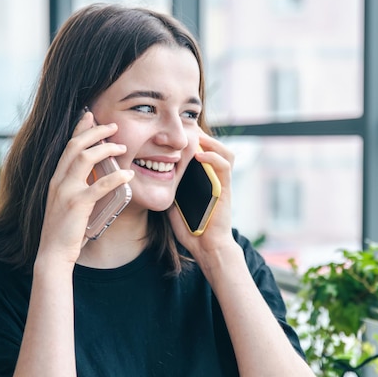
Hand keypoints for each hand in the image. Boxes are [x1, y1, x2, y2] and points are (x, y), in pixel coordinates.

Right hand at [37, 111, 133, 264]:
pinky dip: (116, 178)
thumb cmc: (66, 230)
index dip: (79, 128)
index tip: (90, 116)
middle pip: (75, 145)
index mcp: (56, 178)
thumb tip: (100, 175)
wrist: (54, 253)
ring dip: (106, 148)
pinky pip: (99, 185)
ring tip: (123, 147)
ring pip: (84, 157)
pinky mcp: (77, 204)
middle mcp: (58, 180)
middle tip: (113, 126)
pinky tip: (128, 175)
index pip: (67, 146)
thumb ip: (80, 187)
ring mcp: (66, 191)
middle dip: (95, 131)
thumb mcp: (69, 202)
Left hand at [168, 133, 238, 263]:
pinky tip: (199, 154)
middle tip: (187, 129)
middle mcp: (216, 179)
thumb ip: (170, 191)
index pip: (204, 153)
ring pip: (225, 153)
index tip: (178, 133)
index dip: (194, 141)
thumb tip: (151, 181)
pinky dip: (213, 157)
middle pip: (215, 148)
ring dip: (212, 142)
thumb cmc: (192, 230)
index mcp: (206, 181)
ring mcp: (222, 183)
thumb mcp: (175, 205)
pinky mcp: (226, 189)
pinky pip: (224, 167)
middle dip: (203, 136)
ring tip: (196, 136)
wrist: (206, 247)